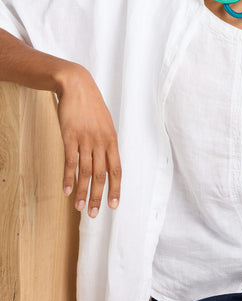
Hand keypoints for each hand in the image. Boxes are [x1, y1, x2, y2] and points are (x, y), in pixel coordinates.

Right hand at [56, 63, 121, 217]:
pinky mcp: (70, 136)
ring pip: (86, 172)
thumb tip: (108, 161)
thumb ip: (107, 142)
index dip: (115, 188)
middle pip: (102, 175)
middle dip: (99, 197)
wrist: (77, 85)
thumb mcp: (106, 123)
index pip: (116, 169)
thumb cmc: (91, 105)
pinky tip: (67, 190)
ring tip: (80, 208)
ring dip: (83, 192)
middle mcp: (101, 141)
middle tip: (95, 214)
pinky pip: (70, 161)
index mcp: (112, 139)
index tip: (114, 205)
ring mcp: (85, 139)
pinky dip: (68, 177)